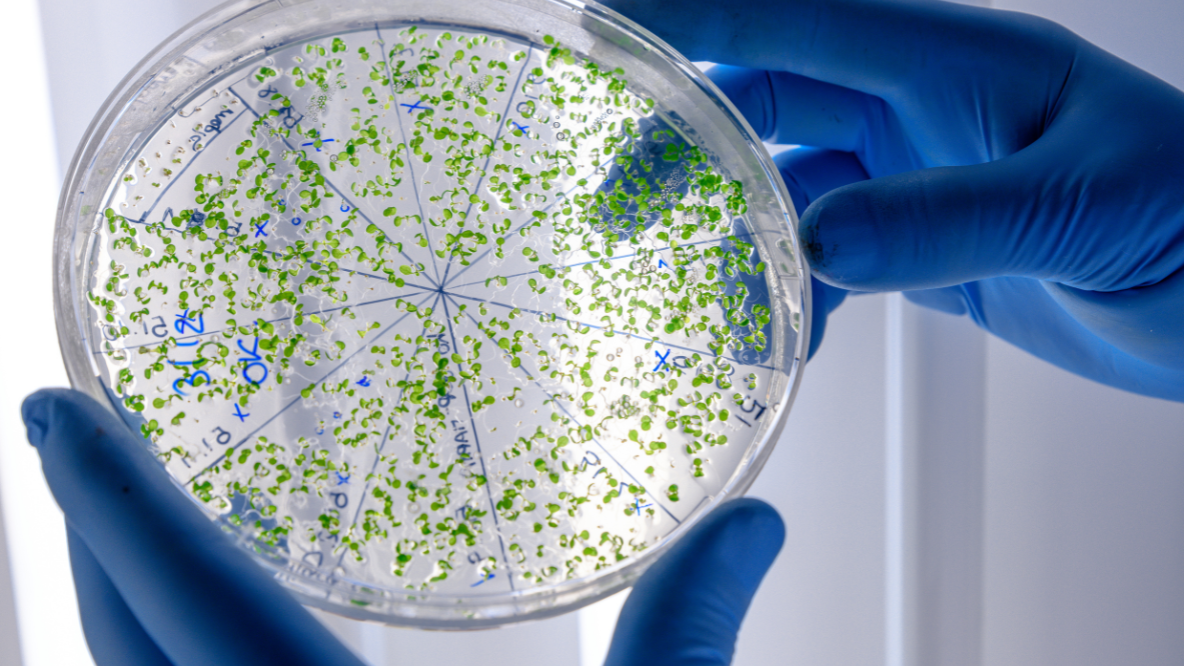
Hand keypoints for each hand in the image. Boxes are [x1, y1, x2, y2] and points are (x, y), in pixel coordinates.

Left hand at [23, 388, 782, 665]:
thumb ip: (687, 634)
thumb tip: (754, 524)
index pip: (184, 592)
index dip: (108, 491)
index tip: (50, 407)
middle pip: (118, 651)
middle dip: (90, 539)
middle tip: (80, 450)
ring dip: (112, 621)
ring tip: (122, 541)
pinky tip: (194, 663)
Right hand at [602, 0, 1183, 399]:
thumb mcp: (1080, 210)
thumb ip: (943, 220)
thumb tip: (813, 242)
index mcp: (959, 63)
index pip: (799, 21)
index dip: (696, 18)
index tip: (608, 25)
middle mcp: (925, 109)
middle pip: (768, 101)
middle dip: (684, 145)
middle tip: (616, 205)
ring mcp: (920, 178)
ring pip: (788, 189)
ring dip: (732, 238)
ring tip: (694, 297)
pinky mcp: (925, 247)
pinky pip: (828, 262)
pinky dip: (791, 299)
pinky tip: (781, 340)